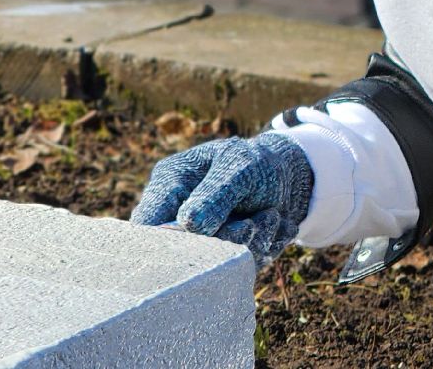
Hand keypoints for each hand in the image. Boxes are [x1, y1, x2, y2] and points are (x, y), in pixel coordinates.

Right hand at [130, 131, 313, 269]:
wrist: (285, 177)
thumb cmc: (255, 163)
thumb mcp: (240, 167)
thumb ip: (215, 194)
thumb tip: (188, 224)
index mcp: (169, 186)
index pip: (146, 224)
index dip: (167, 238)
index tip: (205, 230)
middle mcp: (176, 218)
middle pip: (181, 251)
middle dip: (226, 238)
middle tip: (251, 221)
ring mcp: (199, 241)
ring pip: (216, 264)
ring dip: (252, 242)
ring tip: (270, 215)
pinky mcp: (221, 258)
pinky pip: (238, 268)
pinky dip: (263, 249)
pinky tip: (274, 225)